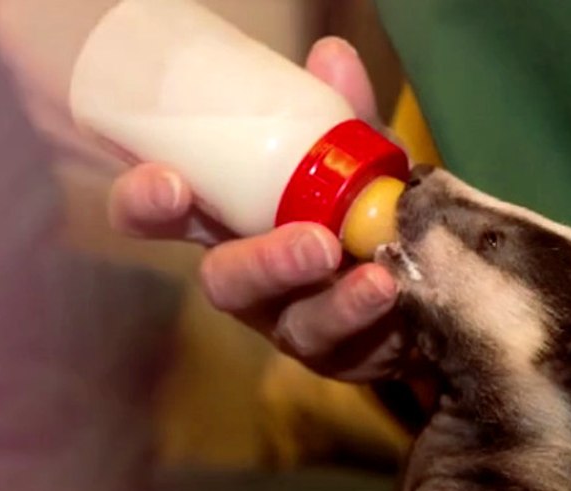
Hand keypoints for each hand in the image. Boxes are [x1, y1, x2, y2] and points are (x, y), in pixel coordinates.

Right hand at [107, 37, 405, 382]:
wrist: (423, 282)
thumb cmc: (362, 215)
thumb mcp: (357, 163)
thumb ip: (345, 118)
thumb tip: (332, 56)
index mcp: (228, 222)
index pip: (162, 216)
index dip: (146, 203)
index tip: (167, 181)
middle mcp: (250, 278)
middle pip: (223, 281)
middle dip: (259, 262)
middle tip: (311, 241)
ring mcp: (291, 323)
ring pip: (291, 321)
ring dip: (335, 300)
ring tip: (371, 275)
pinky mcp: (336, 354)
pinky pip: (344, 341)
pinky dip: (366, 311)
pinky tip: (389, 287)